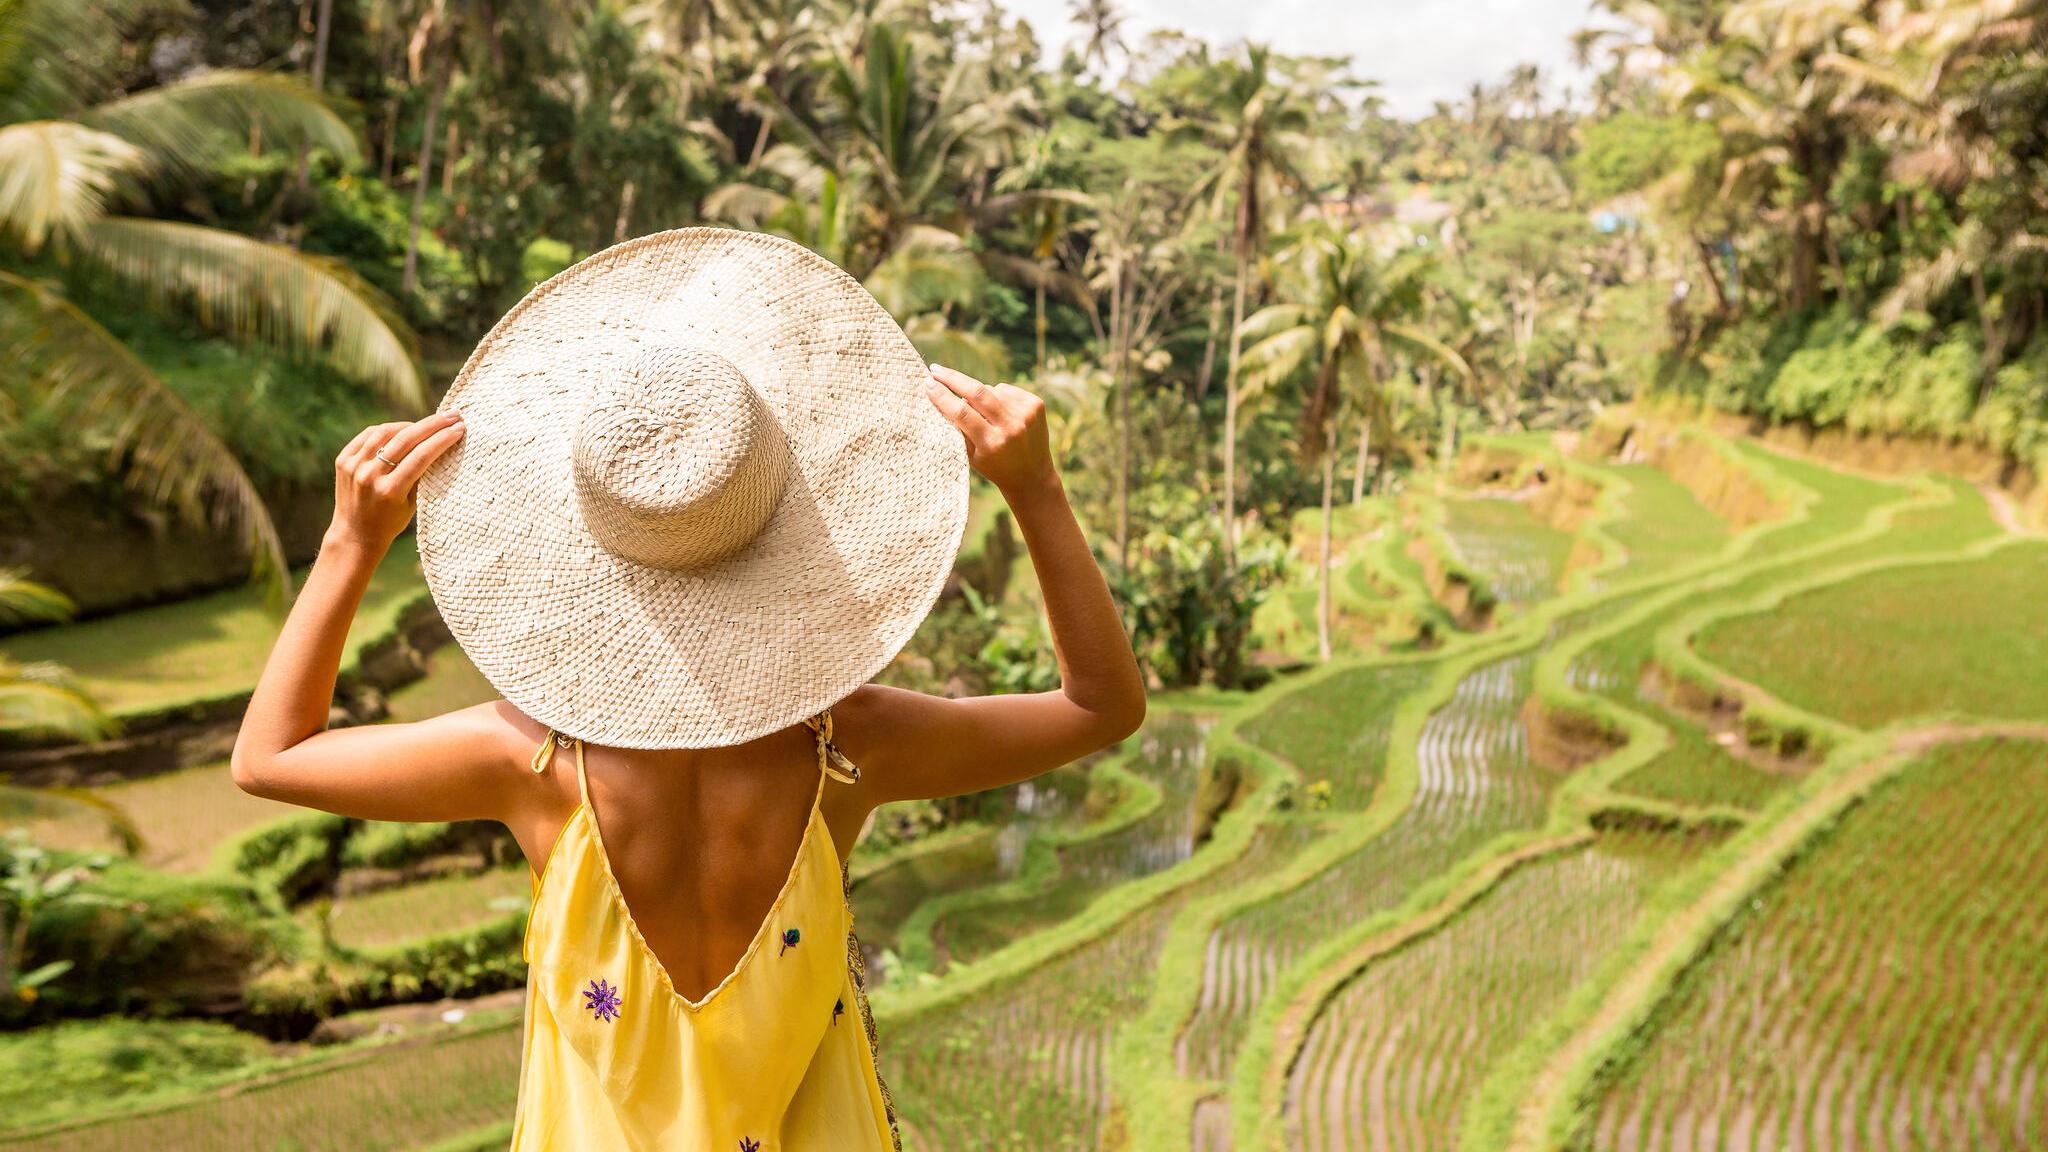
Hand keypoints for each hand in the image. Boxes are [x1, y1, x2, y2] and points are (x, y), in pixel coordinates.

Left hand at [327, 410, 465, 553]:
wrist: (355, 535)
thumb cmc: (391, 522)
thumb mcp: (412, 504)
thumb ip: (421, 475)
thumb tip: (438, 444)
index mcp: (390, 491)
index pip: (421, 456)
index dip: (442, 439)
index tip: (459, 428)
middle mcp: (369, 476)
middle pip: (406, 439)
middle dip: (433, 424)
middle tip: (452, 415)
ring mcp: (353, 466)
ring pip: (386, 431)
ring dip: (410, 424)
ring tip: (428, 423)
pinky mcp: (343, 460)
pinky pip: (369, 435)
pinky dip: (388, 429)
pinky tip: (403, 429)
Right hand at [924, 365, 1054, 494]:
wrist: (1033, 476)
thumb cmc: (994, 466)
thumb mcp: (971, 456)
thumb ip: (958, 429)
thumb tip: (940, 394)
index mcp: (992, 443)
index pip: (962, 413)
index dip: (943, 396)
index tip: (927, 383)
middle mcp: (1011, 427)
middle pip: (977, 392)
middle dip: (952, 378)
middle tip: (935, 370)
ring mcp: (1026, 414)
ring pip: (990, 389)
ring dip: (979, 395)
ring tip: (982, 414)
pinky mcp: (1036, 404)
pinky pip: (1005, 389)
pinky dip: (997, 395)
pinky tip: (999, 412)